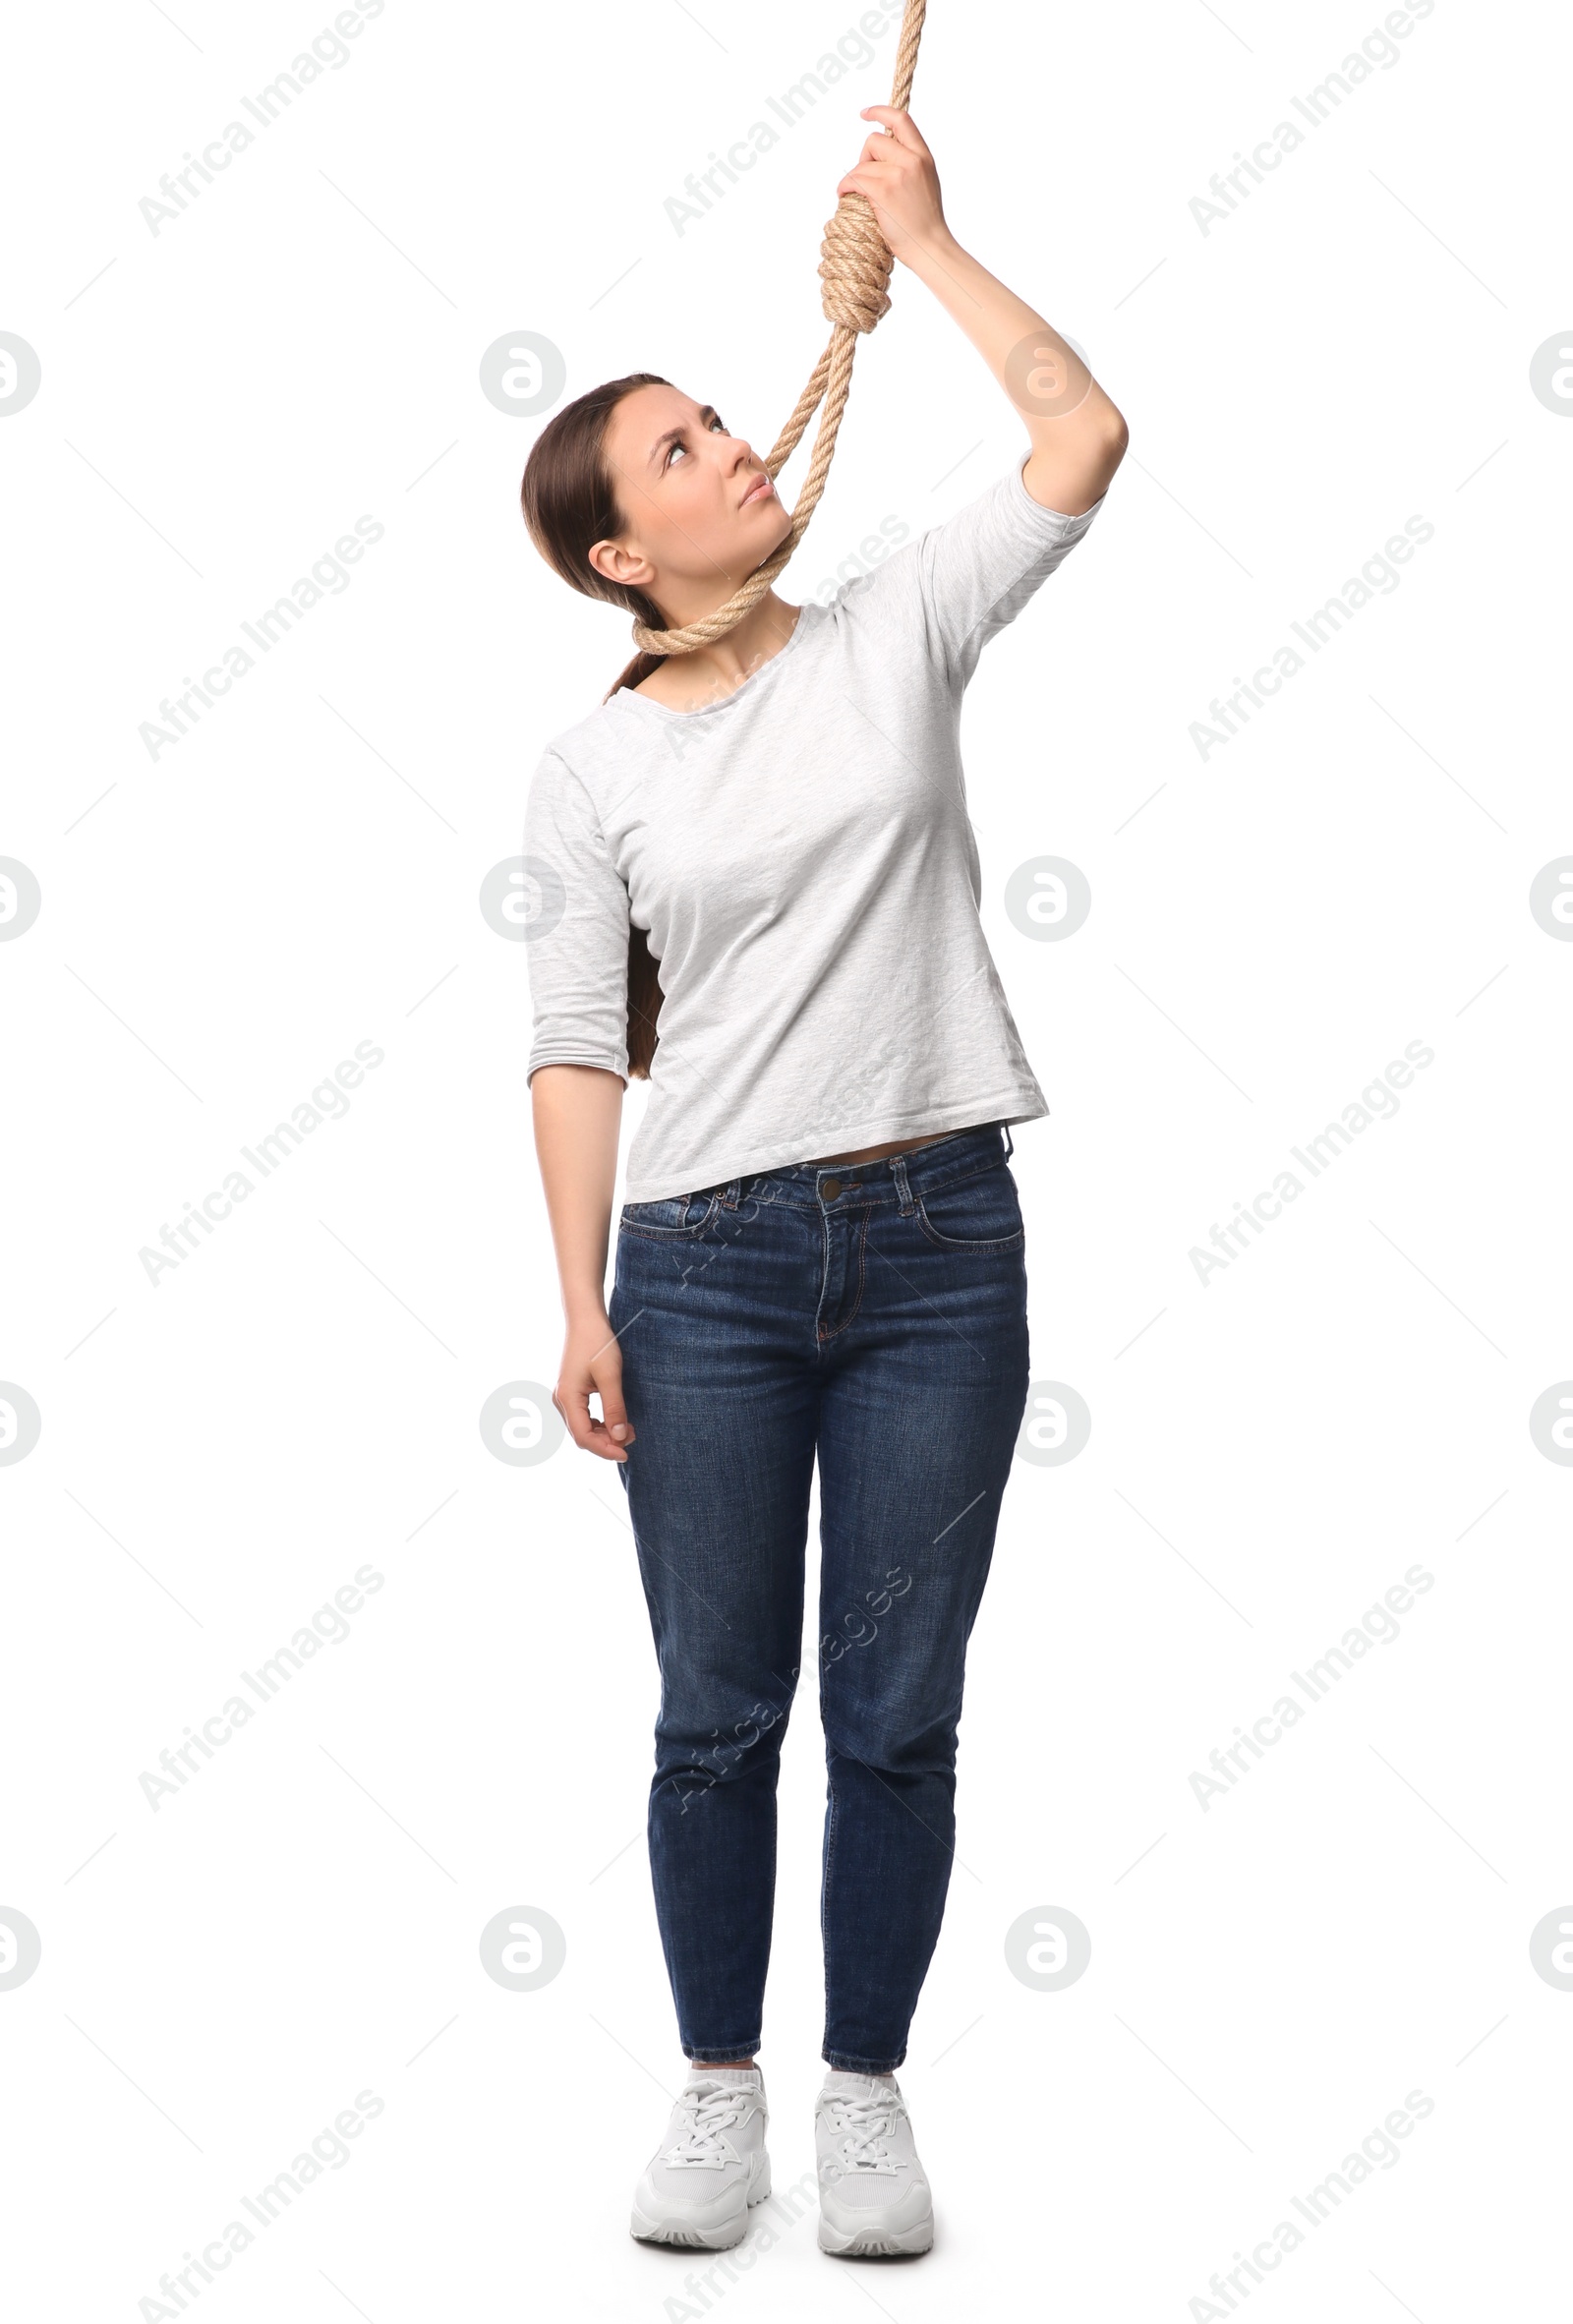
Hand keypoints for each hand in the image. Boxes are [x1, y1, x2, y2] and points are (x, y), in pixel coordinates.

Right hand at [552, 1311, 635, 1461]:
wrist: (585, 1320)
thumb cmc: (598, 1343)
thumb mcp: (610, 1376)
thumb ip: (614, 1408)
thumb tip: (619, 1437)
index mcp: (567, 1398)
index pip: (584, 1436)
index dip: (605, 1449)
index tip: (626, 1453)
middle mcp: (561, 1400)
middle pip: (582, 1435)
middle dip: (607, 1442)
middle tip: (632, 1437)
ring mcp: (564, 1396)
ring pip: (583, 1427)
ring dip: (604, 1433)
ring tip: (628, 1428)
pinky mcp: (571, 1391)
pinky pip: (583, 1417)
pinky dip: (600, 1423)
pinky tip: (616, 1420)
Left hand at [835, 106, 947, 258]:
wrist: (930, 248)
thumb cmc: (924, 224)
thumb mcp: (925, 183)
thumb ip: (909, 164)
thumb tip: (881, 157)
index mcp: (923, 156)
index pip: (901, 120)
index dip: (880, 112)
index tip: (864, 114)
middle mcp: (912, 160)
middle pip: (873, 141)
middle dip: (864, 158)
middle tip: (866, 180)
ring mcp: (897, 175)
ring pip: (861, 163)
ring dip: (854, 178)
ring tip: (858, 194)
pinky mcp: (883, 191)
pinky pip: (853, 179)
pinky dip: (845, 187)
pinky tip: (845, 195)